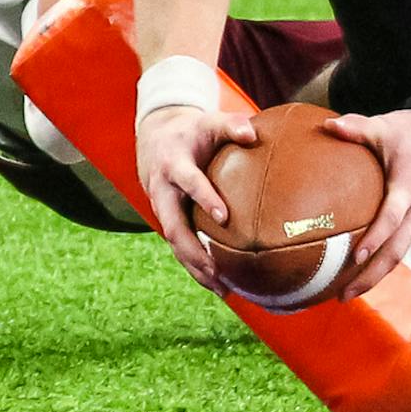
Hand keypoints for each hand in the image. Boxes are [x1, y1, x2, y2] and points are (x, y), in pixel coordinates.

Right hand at [137, 103, 257, 289]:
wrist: (157, 140)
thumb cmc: (193, 132)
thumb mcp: (209, 122)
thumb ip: (231, 125)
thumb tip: (253, 133)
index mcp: (174, 165)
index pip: (189, 182)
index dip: (204, 198)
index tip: (224, 217)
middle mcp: (163, 192)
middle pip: (174, 226)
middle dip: (194, 251)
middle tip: (218, 271)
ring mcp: (163, 211)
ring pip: (175, 245)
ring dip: (196, 268)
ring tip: (223, 289)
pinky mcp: (169, 222)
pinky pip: (180, 249)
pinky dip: (197, 268)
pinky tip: (220, 286)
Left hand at [324, 108, 410, 300]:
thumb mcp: (385, 127)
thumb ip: (357, 128)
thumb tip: (328, 125)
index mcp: (408, 189)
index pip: (391, 219)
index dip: (374, 238)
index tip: (355, 256)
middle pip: (395, 251)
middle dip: (369, 276)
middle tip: (343, 295)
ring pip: (399, 255)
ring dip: (375, 277)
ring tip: (347, 294)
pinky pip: (401, 248)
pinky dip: (382, 264)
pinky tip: (362, 274)